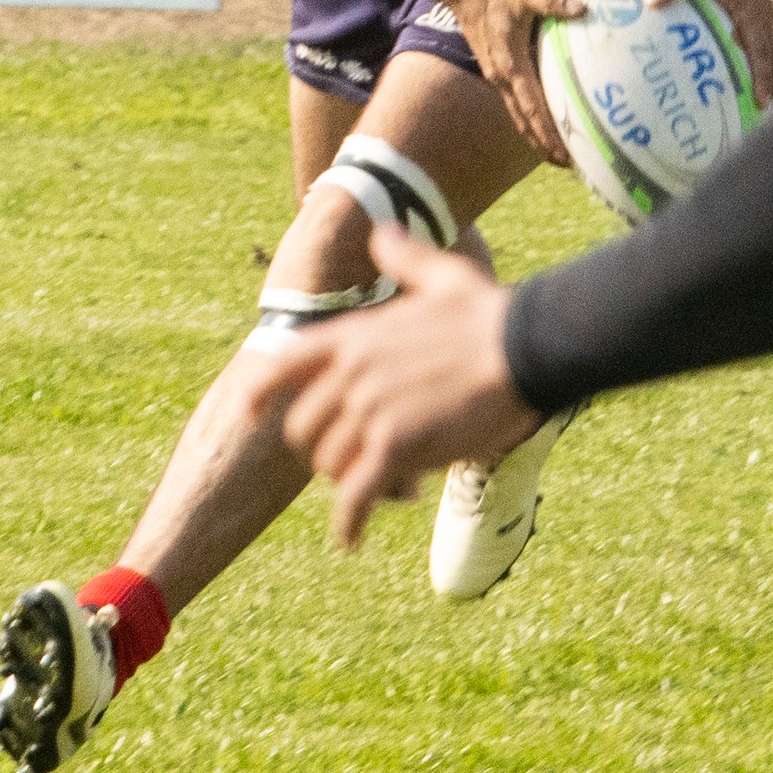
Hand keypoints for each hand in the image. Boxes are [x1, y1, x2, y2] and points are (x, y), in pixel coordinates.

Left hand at [260, 227, 539, 548]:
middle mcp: (351, 372)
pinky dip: (349, 523)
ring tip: (367, 488)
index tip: (249, 413)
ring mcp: (369, 410)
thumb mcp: (440, 275)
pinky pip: (355, 497)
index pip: (286, 362)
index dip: (261, 390)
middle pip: (302, 427)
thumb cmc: (488, 313)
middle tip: (347, 461)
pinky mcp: (394, 447)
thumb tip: (385, 234)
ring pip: (328, 463)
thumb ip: (404, 259)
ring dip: (344, 482)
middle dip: (319, 449)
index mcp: (355, 335)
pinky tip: (352, 539)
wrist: (523, 348)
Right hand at [444, 0, 584, 165]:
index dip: (547, 133)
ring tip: (555, 152)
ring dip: (535, 134)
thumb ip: (553, 1)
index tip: (562, 154)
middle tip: (567, 165)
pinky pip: (514, 101)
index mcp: (511, 65)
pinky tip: (541, 119)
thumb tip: (584, 9)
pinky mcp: (496, 69)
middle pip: (524, 120)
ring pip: (517, 114)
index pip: (532, 107)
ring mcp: (496, 75)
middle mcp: (502, 77)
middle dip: (543, 144)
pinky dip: (528, 116)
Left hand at [646, 0, 772, 105]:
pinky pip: (764, 42)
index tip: (764, 103)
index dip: (762, 77)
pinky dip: (765, 62)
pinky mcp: (756, 10)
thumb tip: (652, 2)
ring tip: (771, 108)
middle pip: (772, 58)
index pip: (760, 50)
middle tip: (769, 119)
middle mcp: (763, 15)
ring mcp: (762, 13)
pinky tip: (756, 78)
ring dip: (772, 77)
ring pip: (772, 52)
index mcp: (752, 9)